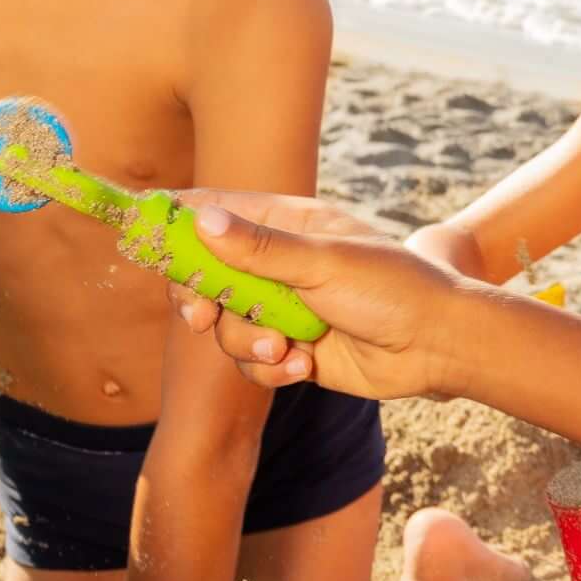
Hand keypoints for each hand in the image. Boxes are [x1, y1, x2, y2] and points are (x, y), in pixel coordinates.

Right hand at [169, 191, 458, 398]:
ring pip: (228, 325)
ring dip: (246, 341)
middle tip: (200, 315)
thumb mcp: (324, 264)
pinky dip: (271, 369)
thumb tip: (202, 219)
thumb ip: (261, 249)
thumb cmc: (392, 289)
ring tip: (283, 348)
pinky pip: (253, 362)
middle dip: (201, 297)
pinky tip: (303, 367)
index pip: (221, 212)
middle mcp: (283, 264)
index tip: (141, 233)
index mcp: (291, 226)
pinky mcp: (294, 350)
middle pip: (209, 274)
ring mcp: (287, 308)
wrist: (438, 346)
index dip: (179, 221)